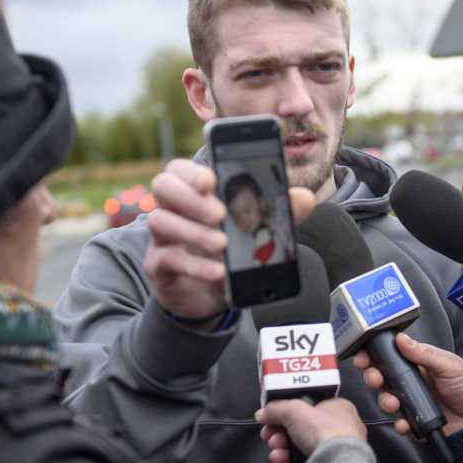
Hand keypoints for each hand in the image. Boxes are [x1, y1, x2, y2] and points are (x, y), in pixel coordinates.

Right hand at [144, 159, 314, 323]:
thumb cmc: (231, 250)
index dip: (192, 170)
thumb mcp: (256, 230)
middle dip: (191, 197)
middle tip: (219, 213)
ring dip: (194, 232)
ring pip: (161, 221)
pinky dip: (195, 265)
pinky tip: (218, 271)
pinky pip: (166, 259)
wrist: (209, 294)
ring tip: (223, 244)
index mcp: (192, 191)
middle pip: (163, 186)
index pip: (180, 168)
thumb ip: (278, 211)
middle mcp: (172, 208)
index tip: (211, 180)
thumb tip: (305, 198)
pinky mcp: (157, 266)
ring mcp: (161, 237)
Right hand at [255, 398, 365, 462]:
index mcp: (336, 408)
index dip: (285, 414)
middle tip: (272, 438)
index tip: (270, 419)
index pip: (305, 408)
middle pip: (298, 431)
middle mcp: (336, 429)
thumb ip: (275, 409)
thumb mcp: (294, 410)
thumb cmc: (328, 433)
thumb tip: (264, 413)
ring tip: (277, 454)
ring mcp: (332, 451)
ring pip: (298, 450)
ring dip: (281, 452)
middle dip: (279, 436)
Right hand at [353, 333, 462, 436]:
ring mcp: (411, 401)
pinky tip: (404, 423)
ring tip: (393, 403)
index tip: (363, 357)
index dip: (373, 356)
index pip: (388, 356)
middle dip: (373, 377)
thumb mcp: (448, 364)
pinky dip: (399, 424)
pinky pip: (400, 423)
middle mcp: (410, 381)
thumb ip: (423, 353)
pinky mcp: (416, 421)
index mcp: (416, 363)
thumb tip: (400, 338)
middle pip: (382, 377)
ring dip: (384, 401)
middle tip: (375, 378)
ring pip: (387, 400)